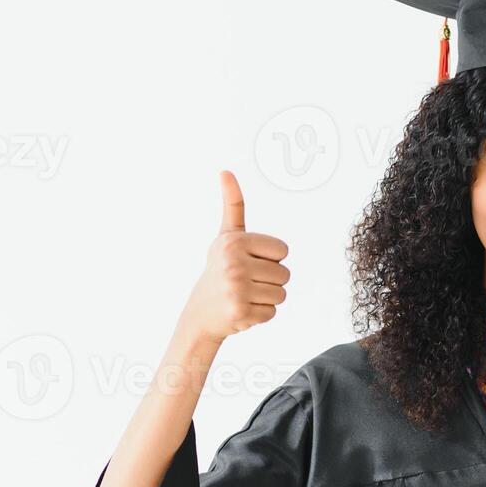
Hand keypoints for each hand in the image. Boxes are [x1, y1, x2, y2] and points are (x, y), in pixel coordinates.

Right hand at [178, 170, 290, 346]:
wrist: (200, 312)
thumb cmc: (220, 268)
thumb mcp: (226, 235)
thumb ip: (233, 204)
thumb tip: (226, 171)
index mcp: (234, 241)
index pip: (283, 251)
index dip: (271, 259)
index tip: (249, 261)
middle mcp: (233, 263)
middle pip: (284, 274)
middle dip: (270, 280)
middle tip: (246, 282)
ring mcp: (236, 289)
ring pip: (281, 294)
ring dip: (267, 298)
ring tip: (245, 295)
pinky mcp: (240, 312)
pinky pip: (272, 312)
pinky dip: (260, 314)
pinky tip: (242, 309)